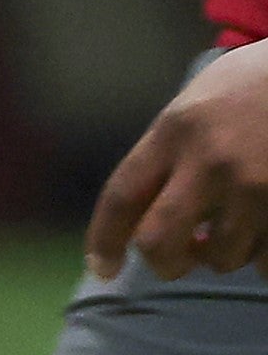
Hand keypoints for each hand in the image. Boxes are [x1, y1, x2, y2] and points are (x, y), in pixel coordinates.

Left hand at [86, 43, 267, 279]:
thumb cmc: (253, 86)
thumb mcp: (197, 104)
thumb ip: (170, 152)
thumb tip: (145, 211)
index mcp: (175, 131)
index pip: (122, 196)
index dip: (104, 239)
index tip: (101, 268)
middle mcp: (210, 162)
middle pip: (160, 241)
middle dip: (163, 262)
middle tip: (176, 260)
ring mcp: (256, 187)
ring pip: (223, 258)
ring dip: (224, 255)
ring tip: (235, 227)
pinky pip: (267, 263)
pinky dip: (263, 258)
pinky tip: (265, 229)